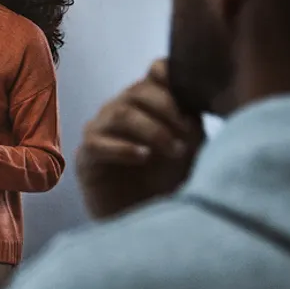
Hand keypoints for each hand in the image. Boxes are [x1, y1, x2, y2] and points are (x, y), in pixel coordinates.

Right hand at [77, 58, 204, 219]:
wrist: (141, 217)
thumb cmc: (167, 180)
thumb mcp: (191, 148)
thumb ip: (194, 123)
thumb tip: (202, 105)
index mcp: (149, 102)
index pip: (155, 71)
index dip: (170, 75)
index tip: (192, 94)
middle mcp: (122, 109)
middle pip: (139, 90)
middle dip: (168, 109)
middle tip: (188, 135)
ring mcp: (101, 130)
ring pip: (121, 113)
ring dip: (152, 130)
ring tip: (174, 151)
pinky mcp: (87, 156)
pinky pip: (99, 143)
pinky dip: (124, 148)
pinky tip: (143, 158)